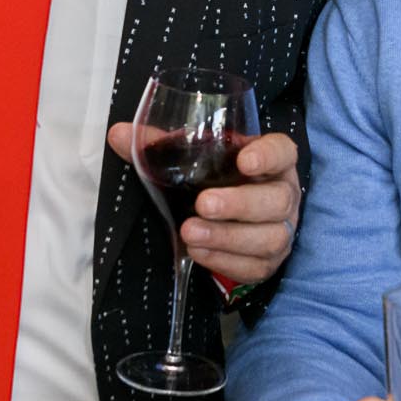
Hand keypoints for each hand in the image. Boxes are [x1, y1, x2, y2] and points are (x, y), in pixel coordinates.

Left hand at [107, 125, 300, 285]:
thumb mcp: (193, 160)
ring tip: (190, 233)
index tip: (244, 159)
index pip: (283, 151)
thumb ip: (159, 146)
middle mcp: (283, 195)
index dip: (268, 155)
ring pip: (268, 237)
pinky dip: (225, 260)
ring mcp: (280, 231)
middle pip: (276, 199)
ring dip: (227, 237)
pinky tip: (198, 253)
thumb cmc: (215, 182)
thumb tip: (118, 134)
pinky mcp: (268, 262)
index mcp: (272, 162)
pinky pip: (255, 266)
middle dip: (239, 204)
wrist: (230, 222)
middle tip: (204, 204)